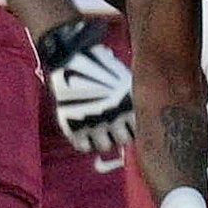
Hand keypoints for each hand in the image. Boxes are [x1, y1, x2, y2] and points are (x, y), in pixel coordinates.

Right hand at [35, 15, 134, 153]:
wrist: (68, 61)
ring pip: (105, 146)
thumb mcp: (117, 70)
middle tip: (110, 126)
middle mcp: (115, 118)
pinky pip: (83, 147)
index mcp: (129, 104)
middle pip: (123, 140)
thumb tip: (124, 83)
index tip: (124, 121)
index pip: (138, 129)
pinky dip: (83, 142)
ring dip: (101, 139)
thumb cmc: (94, 60)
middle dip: (117, 134)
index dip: (131, 126)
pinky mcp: (75, 129)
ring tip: (95, 130)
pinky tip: (81, 131)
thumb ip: (123, 85)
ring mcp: (95, 126)